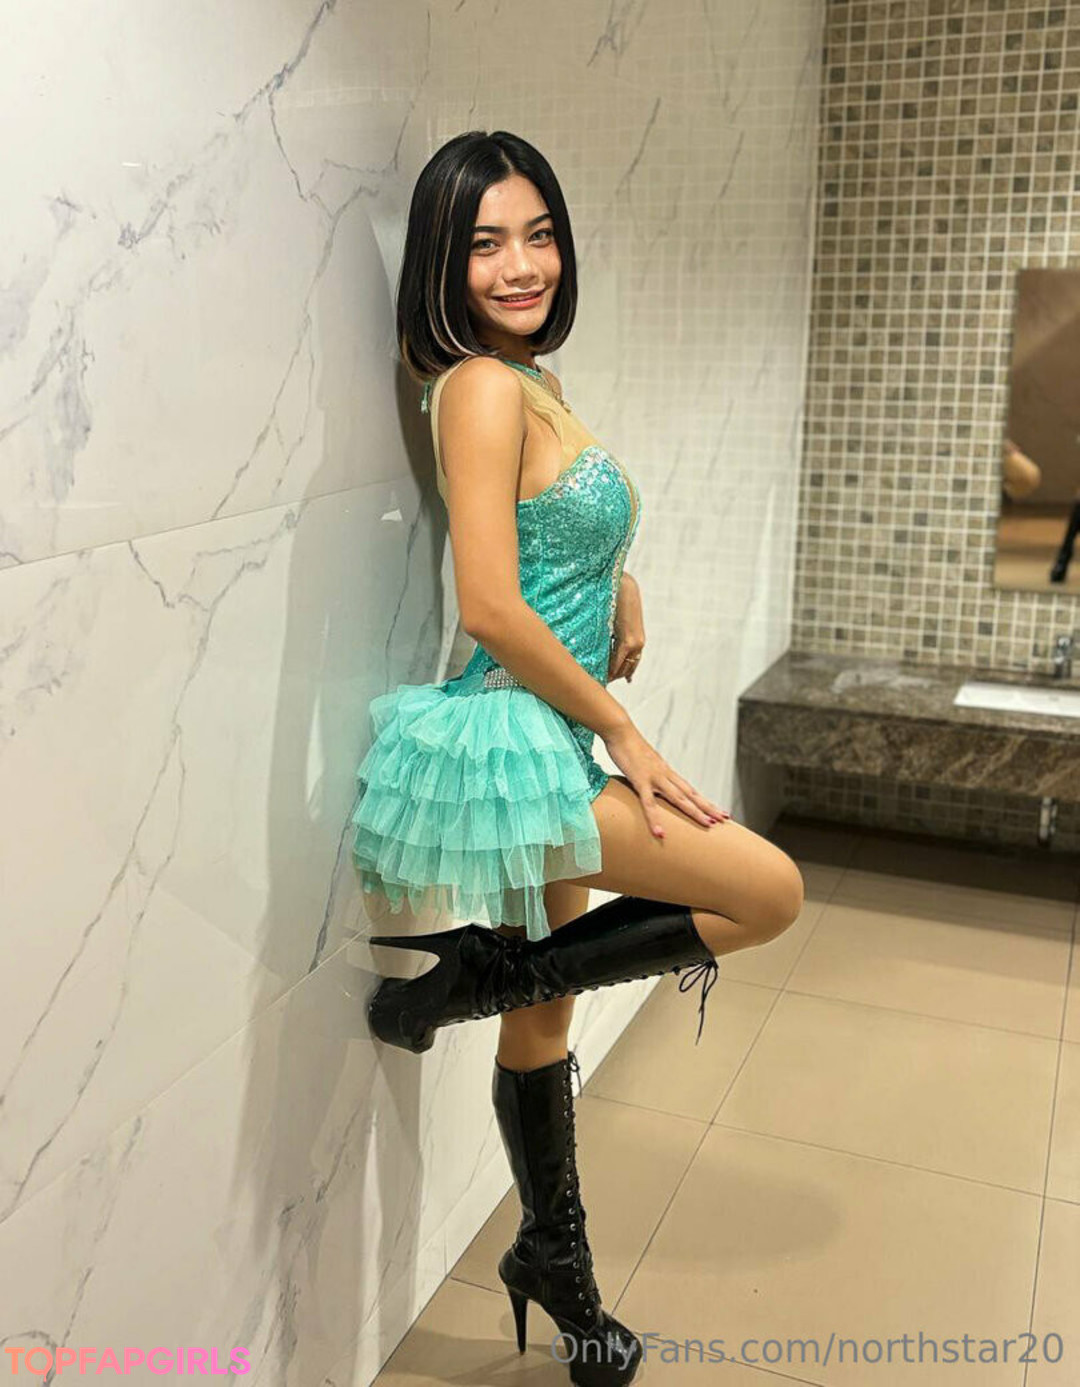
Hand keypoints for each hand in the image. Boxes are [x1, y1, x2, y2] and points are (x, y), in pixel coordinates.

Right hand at [601, 722, 731, 838]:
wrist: (620, 731)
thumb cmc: (628, 746)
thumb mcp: (643, 763)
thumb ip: (649, 773)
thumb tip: (650, 783)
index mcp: (666, 772)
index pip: (690, 789)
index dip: (704, 801)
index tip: (717, 811)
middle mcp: (665, 775)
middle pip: (691, 794)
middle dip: (708, 807)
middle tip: (724, 819)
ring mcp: (654, 778)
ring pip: (679, 798)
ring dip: (694, 811)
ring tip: (708, 824)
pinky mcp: (640, 781)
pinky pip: (649, 803)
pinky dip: (655, 819)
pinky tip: (659, 833)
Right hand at [608, 573, 644, 682]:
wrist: (625, 587)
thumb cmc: (618, 600)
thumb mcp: (617, 622)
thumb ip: (613, 634)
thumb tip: (604, 641)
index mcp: (637, 640)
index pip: (630, 663)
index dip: (620, 673)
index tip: (610, 679)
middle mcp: (638, 644)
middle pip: (627, 668)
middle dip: (616, 676)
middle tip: (603, 683)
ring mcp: (635, 644)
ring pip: (622, 667)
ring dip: (612, 675)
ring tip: (600, 681)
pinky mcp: (628, 641)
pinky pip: (617, 660)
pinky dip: (610, 669)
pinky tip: (603, 675)